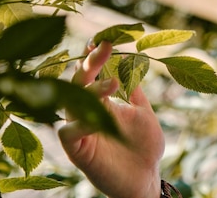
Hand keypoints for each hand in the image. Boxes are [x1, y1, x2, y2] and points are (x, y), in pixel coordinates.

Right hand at [58, 41, 164, 197]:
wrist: (146, 178)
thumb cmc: (144, 145)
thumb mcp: (143, 111)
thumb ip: (134, 89)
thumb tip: (129, 58)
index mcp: (100, 100)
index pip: (92, 73)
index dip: (95, 56)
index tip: (105, 39)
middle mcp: (85, 111)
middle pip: (78, 82)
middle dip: (90, 64)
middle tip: (103, 47)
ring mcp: (79, 129)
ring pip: (71, 103)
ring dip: (90, 90)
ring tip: (114, 82)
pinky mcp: (77, 150)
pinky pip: (69, 132)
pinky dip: (82, 121)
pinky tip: (99, 115)